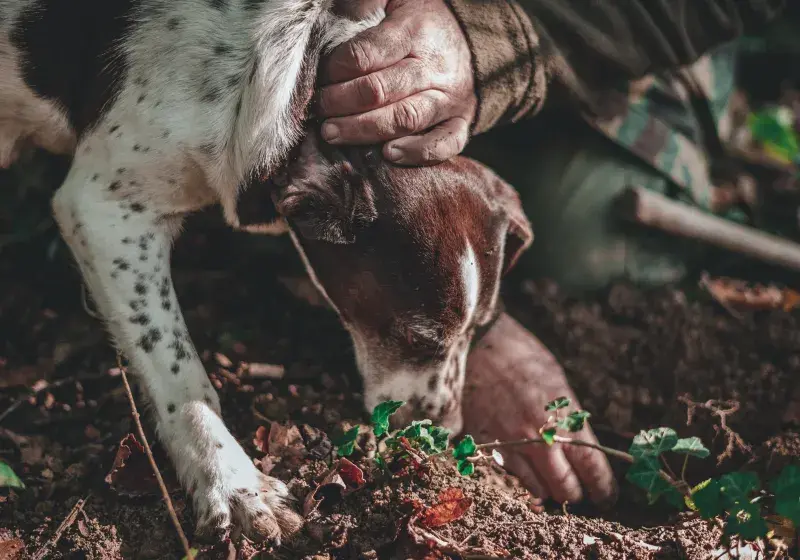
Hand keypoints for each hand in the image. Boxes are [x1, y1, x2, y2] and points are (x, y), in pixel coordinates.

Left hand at [319, 0, 476, 164]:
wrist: (472, 43)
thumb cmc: (421, 24)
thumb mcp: (393, 0)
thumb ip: (363, 3)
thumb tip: (335, 16)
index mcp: (414, 31)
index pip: (367, 54)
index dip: (337, 69)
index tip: (321, 77)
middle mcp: (433, 67)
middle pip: (380, 91)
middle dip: (340, 103)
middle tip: (318, 109)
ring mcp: (448, 99)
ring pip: (404, 119)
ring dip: (363, 130)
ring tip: (332, 134)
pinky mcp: (460, 123)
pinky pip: (443, 144)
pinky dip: (417, 153)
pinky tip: (388, 155)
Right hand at [463, 314, 617, 505]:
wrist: (477, 345)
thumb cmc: (521, 356)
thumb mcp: (557, 383)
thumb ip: (569, 418)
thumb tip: (582, 447)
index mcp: (564, 418)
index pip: (592, 468)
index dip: (603, 488)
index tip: (606, 496)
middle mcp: (540, 438)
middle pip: (566, 488)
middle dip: (577, 494)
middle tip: (580, 492)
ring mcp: (512, 445)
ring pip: (538, 490)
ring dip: (549, 490)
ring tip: (552, 483)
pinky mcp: (487, 446)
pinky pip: (510, 477)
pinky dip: (522, 479)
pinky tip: (526, 471)